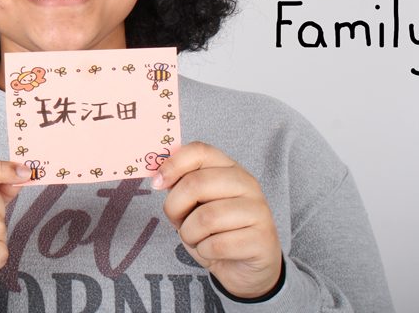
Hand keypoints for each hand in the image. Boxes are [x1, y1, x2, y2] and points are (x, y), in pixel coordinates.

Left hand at [152, 142, 282, 298]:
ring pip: (206, 218)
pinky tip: (212, 252)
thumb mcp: (195, 204)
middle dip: (175, 208)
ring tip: (196, 239)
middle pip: (196, 183)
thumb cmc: (215, 231)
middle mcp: (247, 183)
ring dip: (190, 234)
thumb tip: (159, 178)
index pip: (199, 151)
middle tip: (177, 222)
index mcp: (229, 168)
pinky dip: (205, 251)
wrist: (245, 267)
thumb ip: (181, 186)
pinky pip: (218, 245)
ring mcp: (258, 210)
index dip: (172, 165)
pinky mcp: (262, 239)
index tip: (156, 184)